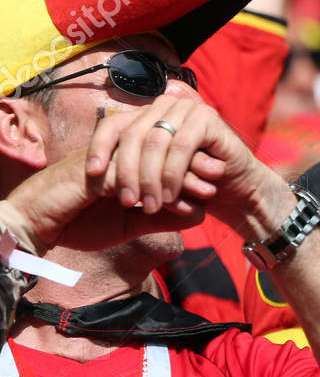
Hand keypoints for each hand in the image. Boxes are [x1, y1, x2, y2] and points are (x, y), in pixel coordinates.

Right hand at [0, 149, 210, 254]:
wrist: (40, 227)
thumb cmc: (81, 223)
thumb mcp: (130, 224)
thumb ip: (163, 218)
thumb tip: (200, 215)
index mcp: (126, 161)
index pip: (165, 154)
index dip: (192, 162)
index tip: (220, 175)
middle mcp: (117, 153)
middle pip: (162, 148)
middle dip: (194, 160)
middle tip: (222, 171)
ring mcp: (105, 157)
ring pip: (151, 158)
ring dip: (182, 173)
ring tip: (207, 187)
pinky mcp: (94, 169)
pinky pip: (131, 173)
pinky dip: (155, 187)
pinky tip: (173, 201)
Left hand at [83, 97, 292, 241]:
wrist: (236, 191)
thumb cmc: (191, 186)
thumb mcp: (151, 176)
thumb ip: (128, 166)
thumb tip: (87, 171)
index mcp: (146, 114)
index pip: (112, 125)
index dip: (98, 148)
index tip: (90, 175)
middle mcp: (164, 106)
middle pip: (132, 134)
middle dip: (126, 171)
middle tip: (124, 201)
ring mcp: (187, 109)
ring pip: (155, 142)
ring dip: (150, 178)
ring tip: (149, 206)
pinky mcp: (208, 119)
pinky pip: (182, 146)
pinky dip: (174, 174)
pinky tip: (172, 196)